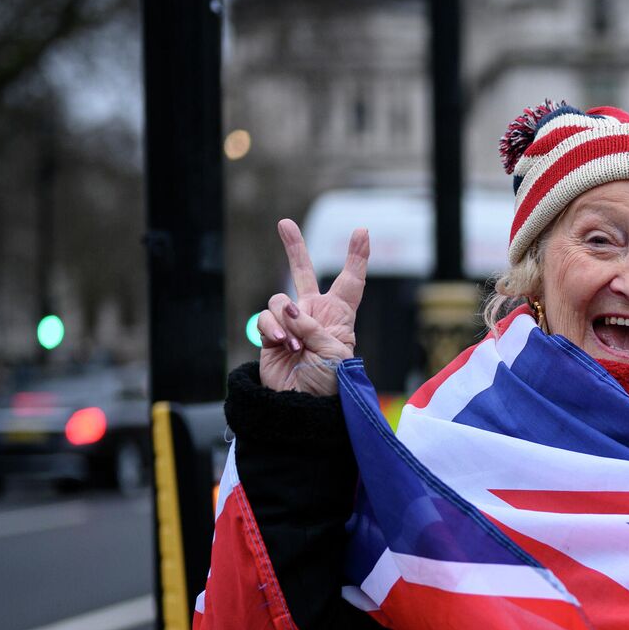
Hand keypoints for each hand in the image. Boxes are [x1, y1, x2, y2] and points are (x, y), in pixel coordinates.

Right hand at [256, 218, 368, 395]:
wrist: (302, 406)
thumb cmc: (328, 382)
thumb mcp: (334, 351)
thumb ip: (314, 325)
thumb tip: (288, 309)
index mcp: (339, 317)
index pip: (350, 282)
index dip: (357, 257)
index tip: (363, 232)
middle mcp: (314, 315)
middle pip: (303, 273)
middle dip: (294, 248)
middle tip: (284, 223)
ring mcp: (289, 323)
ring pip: (279, 299)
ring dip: (287, 321)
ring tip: (296, 345)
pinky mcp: (269, 333)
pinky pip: (265, 318)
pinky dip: (273, 330)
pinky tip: (282, 345)